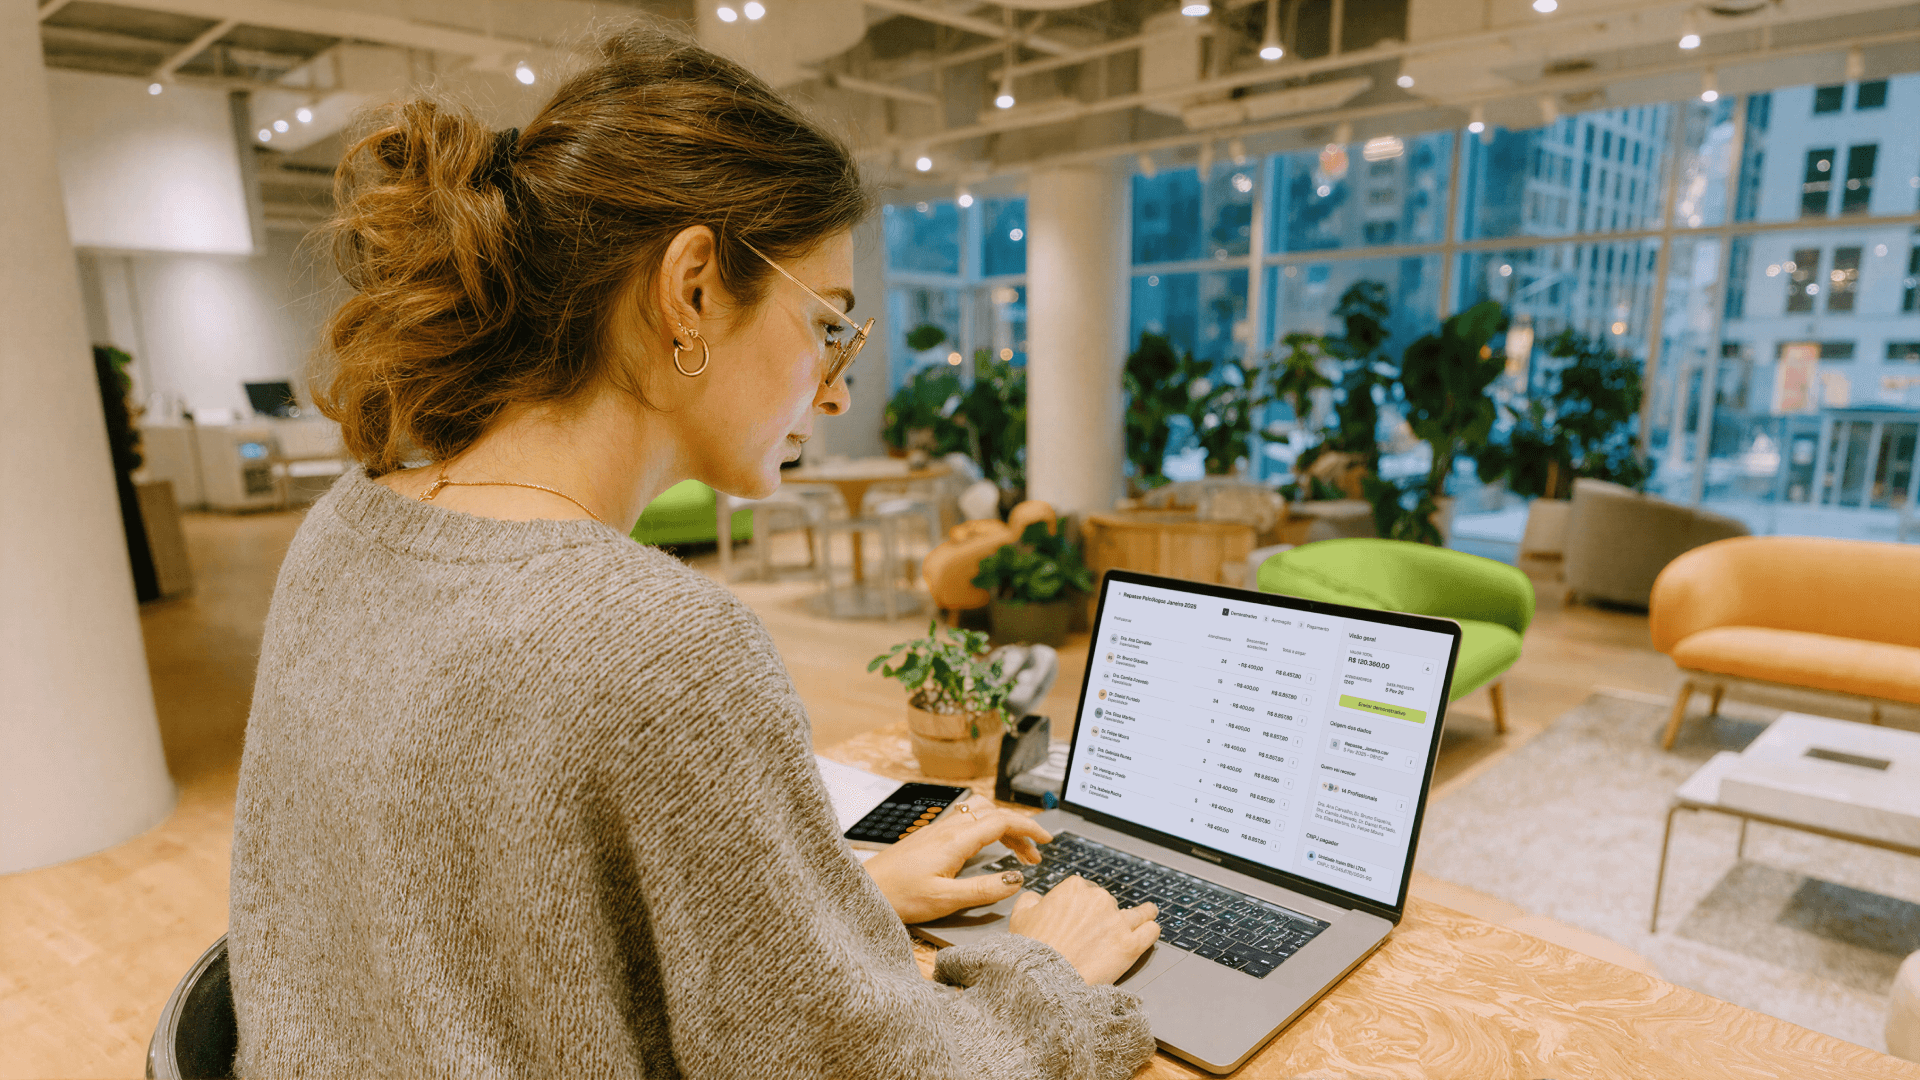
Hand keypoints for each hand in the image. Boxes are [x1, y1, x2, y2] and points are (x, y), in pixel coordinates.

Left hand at [863, 801, 1051, 924]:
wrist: (863, 890)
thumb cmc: (899, 896)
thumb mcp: (946, 900)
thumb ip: (984, 890)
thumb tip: (1016, 880)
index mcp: (955, 840)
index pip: (1001, 822)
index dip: (1028, 829)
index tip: (1047, 841)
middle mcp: (947, 829)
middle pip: (993, 815)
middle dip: (1019, 830)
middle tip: (1035, 855)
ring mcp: (936, 831)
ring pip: (979, 816)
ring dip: (1002, 829)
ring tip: (1015, 854)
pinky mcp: (928, 838)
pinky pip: (965, 824)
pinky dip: (985, 832)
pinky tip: (984, 851)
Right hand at [1007, 876, 1159, 984]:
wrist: (1044, 982)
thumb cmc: (1031, 951)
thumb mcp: (1019, 916)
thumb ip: (1032, 899)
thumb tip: (1040, 898)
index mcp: (1073, 888)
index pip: (1084, 889)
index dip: (1081, 904)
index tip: (1080, 916)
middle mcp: (1099, 899)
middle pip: (1108, 902)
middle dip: (1105, 914)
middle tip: (1098, 932)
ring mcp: (1118, 922)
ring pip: (1140, 912)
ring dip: (1144, 913)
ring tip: (1148, 913)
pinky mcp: (1131, 945)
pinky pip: (1151, 931)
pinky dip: (1151, 929)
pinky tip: (1151, 929)